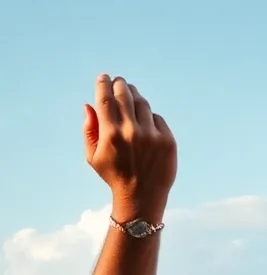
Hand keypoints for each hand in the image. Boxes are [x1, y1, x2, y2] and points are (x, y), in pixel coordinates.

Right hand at [84, 75, 176, 215]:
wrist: (142, 197)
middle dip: (121, 84)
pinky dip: (150, 117)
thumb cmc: (114, 175)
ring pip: (143, 104)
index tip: (103, 77)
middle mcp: (132, 132)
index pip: (106, 99)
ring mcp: (152, 136)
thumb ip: (89, 129)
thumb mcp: (93, 156)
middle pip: (125, 95)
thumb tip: (89, 104)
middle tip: (119, 82)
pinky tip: (144, 121)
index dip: (103, 84)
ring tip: (131, 95)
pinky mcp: (168, 141)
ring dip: (136, 96)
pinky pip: (158, 119)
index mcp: (111, 134)